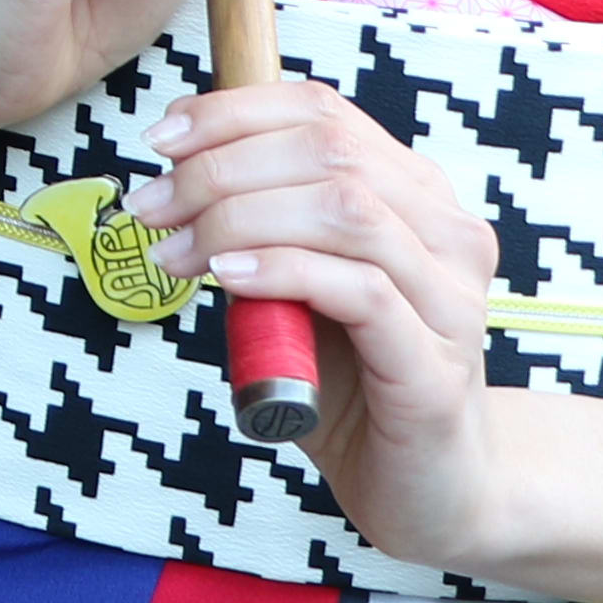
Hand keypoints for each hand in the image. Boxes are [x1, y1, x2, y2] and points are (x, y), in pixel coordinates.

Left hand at [131, 73, 506, 567]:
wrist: (433, 490)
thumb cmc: (358, 385)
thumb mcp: (296, 290)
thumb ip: (259, 232)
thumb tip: (176, 178)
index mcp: (416, 196)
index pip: (324, 112)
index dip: (234, 112)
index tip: (161, 140)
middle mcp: (447, 233)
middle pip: (328, 151)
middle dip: (220, 167)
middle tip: (151, 205)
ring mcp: (451, 298)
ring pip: (345, 210)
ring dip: (238, 218)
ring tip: (176, 250)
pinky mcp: (437, 366)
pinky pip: (361, 291)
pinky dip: (283, 271)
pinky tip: (229, 280)